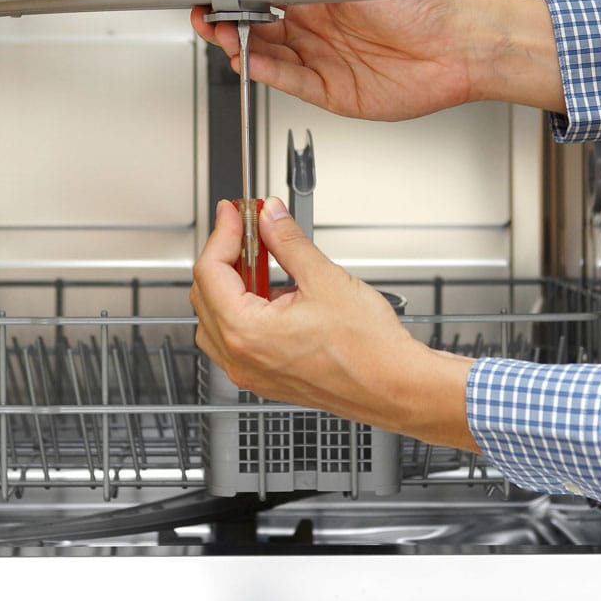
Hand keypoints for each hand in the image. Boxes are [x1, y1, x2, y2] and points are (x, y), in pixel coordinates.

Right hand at [189, 0, 565, 119]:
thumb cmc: (418, 4)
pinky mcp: (327, 88)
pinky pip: (287, 79)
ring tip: (224, 34)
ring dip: (238, 45)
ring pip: (263, 53)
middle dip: (224, 19)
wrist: (455, 46)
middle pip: (253, 25)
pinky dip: (264, 71)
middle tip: (207, 14)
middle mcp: (314, 25)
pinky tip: (249, 60)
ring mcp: (318, 57)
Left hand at [190, 197, 478, 451]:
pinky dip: (242, 309)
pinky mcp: (267, 378)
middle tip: (247, 227)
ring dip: (230, 283)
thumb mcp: (324, 278)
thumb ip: (288, 242)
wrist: (395, 387)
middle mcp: (242, 358)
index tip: (234, 213)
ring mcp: (252, 372)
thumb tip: (270, 218)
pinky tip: (270, 291)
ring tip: (258, 257)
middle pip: (205, 293)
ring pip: (216, 318)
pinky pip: (235, 339)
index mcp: (247, 333)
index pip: (210, 271)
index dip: (222, 233)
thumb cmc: (369, 349)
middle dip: (225, 254)